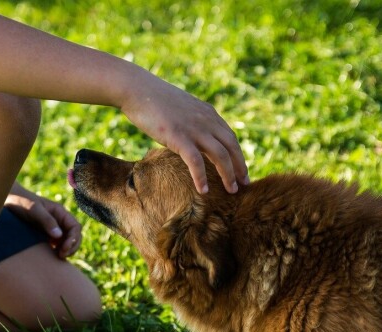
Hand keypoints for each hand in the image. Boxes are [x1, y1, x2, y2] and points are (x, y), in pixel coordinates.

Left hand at [5, 192, 81, 258]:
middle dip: (72, 246)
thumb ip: (47, 221)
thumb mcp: (34, 210)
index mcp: (59, 212)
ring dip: (66, 250)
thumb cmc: (20, 202)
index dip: (73, 239)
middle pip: (74, 235)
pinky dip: (57, 251)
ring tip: (57, 258)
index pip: (75, 227)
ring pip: (66, 241)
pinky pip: (56, 244)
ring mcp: (52, 228)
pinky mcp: (44, 234)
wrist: (6, 200)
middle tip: (62, 256)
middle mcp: (58, 220)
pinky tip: (50, 256)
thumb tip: (59, 235)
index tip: (64, 249)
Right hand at [120, 71, 248, 193]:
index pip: (230, 137)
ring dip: (228, 175)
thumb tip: (191, 136)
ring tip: (231, 191)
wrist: (137, 90)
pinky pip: (196, 161)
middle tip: (245, 184)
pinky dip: (201, 177)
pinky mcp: (178, 137)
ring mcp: (193, 128)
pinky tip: (203, 191)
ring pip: (220, 155)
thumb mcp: (181, 109)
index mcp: (208, 114)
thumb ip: (191, 121)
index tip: (241, 170)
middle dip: (240, 167)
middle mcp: (206, 120)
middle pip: (231, 147)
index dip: (238, 155)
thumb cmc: (153, 100)